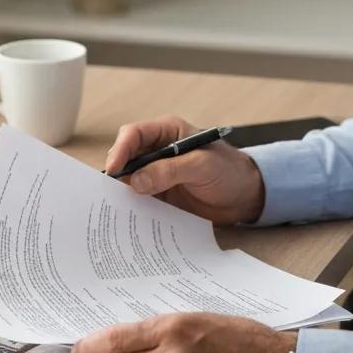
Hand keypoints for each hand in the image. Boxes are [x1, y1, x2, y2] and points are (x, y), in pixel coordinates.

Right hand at [105, 115, 265, 223]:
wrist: (246, 196)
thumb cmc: (229, 171)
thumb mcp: (202, 166)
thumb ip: (170, 171)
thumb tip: (136, 181)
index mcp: (167, 132)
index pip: (134, 135)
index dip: (120, 150)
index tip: (113, 171)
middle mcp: (157, 151)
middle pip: (126, 158)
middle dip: (115, 174)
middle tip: (107, 193)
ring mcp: (157, 174)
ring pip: (129, 181)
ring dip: (121, 193)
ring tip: (112, 209)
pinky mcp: (160, 195)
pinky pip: (140, 200)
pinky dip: (132, 209)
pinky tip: (127, 220)